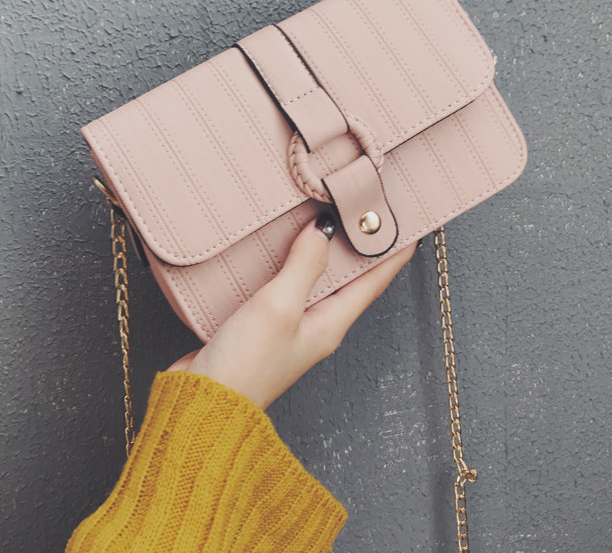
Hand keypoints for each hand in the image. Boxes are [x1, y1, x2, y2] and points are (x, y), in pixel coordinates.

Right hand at [168, 213, 418, 409]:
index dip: (393, 251)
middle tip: (366, 209)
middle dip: (359, 244)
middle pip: (348, 276)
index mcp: (331, 323)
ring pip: (313, 276)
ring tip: (327, 215)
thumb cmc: (245, 367)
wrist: (202, 402)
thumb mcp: (280, 308)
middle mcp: (315, 323)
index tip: (409, 224)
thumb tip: (323, 231)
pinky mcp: (261, 321)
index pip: (374, 280)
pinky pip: (282, 282)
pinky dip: (285, 258)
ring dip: (321, 247)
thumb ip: (303, 266)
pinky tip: (276, 243)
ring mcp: (288, 323)